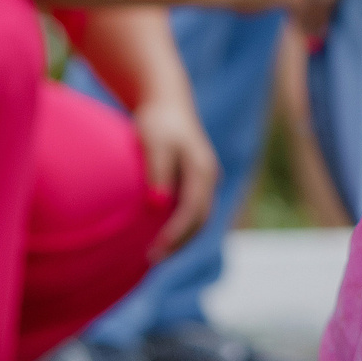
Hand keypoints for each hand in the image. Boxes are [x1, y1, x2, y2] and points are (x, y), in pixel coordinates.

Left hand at [134, 91, 218, 259]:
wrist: (167, 102)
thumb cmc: (158, 121)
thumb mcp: (155, 143)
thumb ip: (158, 172)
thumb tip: (158, 205)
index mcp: (202, 169)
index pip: (193, 210)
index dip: (176, 232)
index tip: (156, 248)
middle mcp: (208, 177)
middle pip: (200, 219)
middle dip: (179, 242)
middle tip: (152, 258)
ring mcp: (205, 179)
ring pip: (200, 217)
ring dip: (182, 238)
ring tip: (157, 253)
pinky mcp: (196, 181)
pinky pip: (194, 210)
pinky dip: (181, 226)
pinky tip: (162, 234)